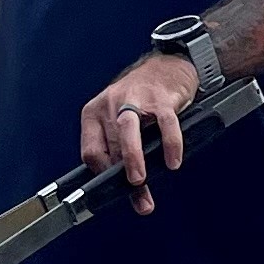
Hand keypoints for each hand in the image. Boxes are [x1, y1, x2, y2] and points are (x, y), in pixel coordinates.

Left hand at [81, 53, 197, 212]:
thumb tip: (127, 190)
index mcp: (95, 112)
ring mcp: (136, 100)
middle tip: (138, 197)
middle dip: (122, 177)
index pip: (90, 150)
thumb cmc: (141, 97)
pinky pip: (164, 124)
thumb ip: (119, 149)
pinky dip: (169, 144)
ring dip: (132, 159)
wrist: (168, 66)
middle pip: (110, 147)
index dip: (101, 173)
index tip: (114, 188)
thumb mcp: (120, 119)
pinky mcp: (161, 98)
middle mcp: (111, 105)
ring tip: (139, 181)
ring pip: (127, 132)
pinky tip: (172, 161)